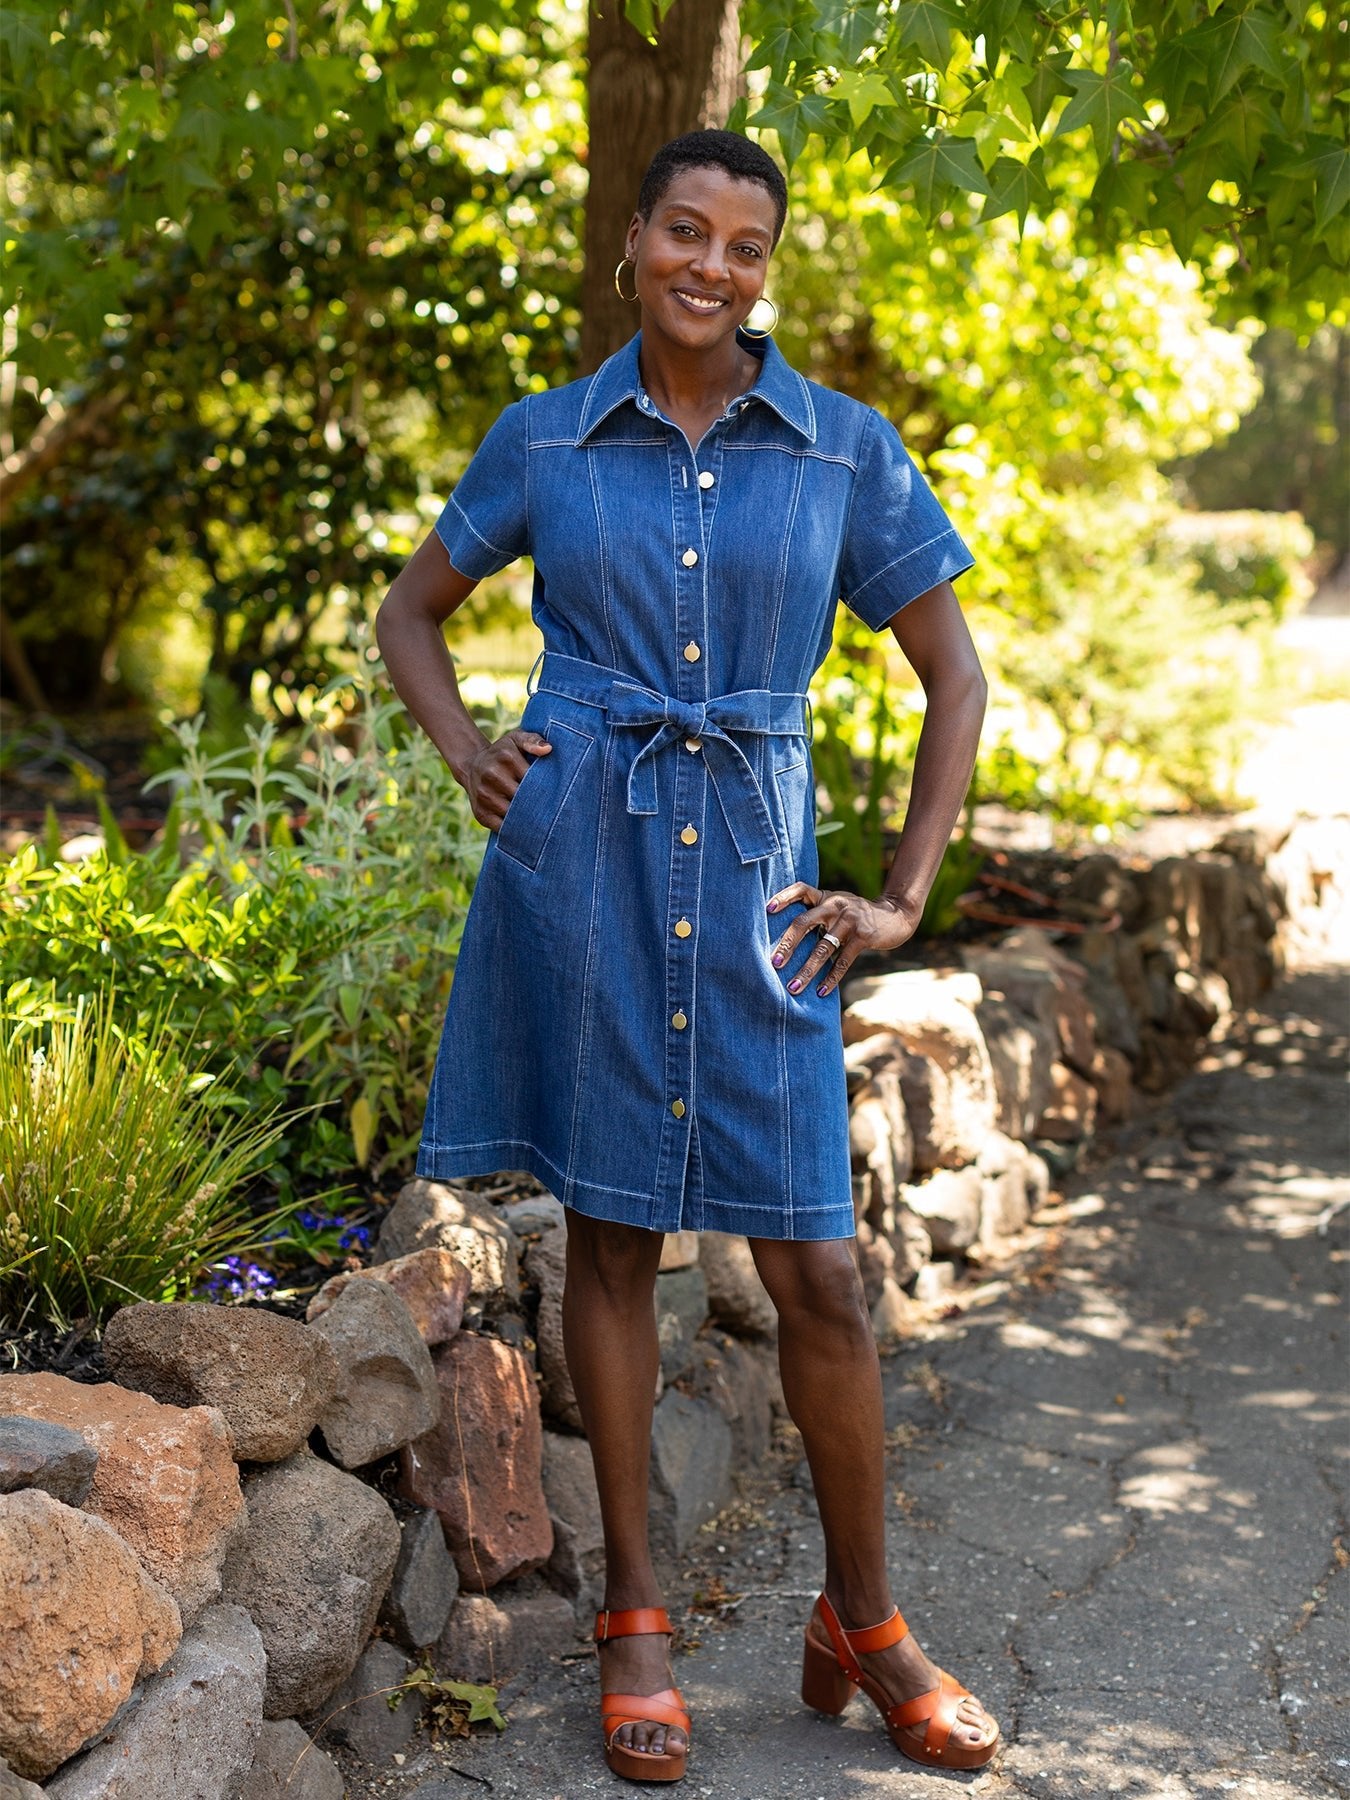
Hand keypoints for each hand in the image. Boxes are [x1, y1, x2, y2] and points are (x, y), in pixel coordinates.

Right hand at [464, 728, 551, 830]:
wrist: (472, 766)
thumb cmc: (502, 753)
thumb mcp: (515, 739)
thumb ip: (532, 740)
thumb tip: (548, 749)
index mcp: (506, 758)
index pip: (534, 779)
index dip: (547, 787)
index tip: (557, 792)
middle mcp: (492, 776)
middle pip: (525, 798)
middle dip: (539, 804)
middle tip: (553, 810)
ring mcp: (484, 796)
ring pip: (515, 814)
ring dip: (528, 819)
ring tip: (541, 820)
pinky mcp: (480, 813)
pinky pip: (502, 827)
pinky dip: (515, 829)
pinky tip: (525, 827)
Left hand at [766, 883, 921, 997]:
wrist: (896, 915)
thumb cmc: (858, 914)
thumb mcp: (839, 906)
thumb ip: (818, 913)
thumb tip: (788, 940)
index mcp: (826, 897)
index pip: (801, 889)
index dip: (783, 897)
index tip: (767, 909)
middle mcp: (835, 905)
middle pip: (804, 922)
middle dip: (787, 944)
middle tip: (774, 962)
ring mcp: (849, 920)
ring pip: (822, 948)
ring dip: (806, 970)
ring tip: (793, 987)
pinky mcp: (863, 936)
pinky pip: (842, 961)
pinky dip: (830, 978)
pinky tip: (820, 992)